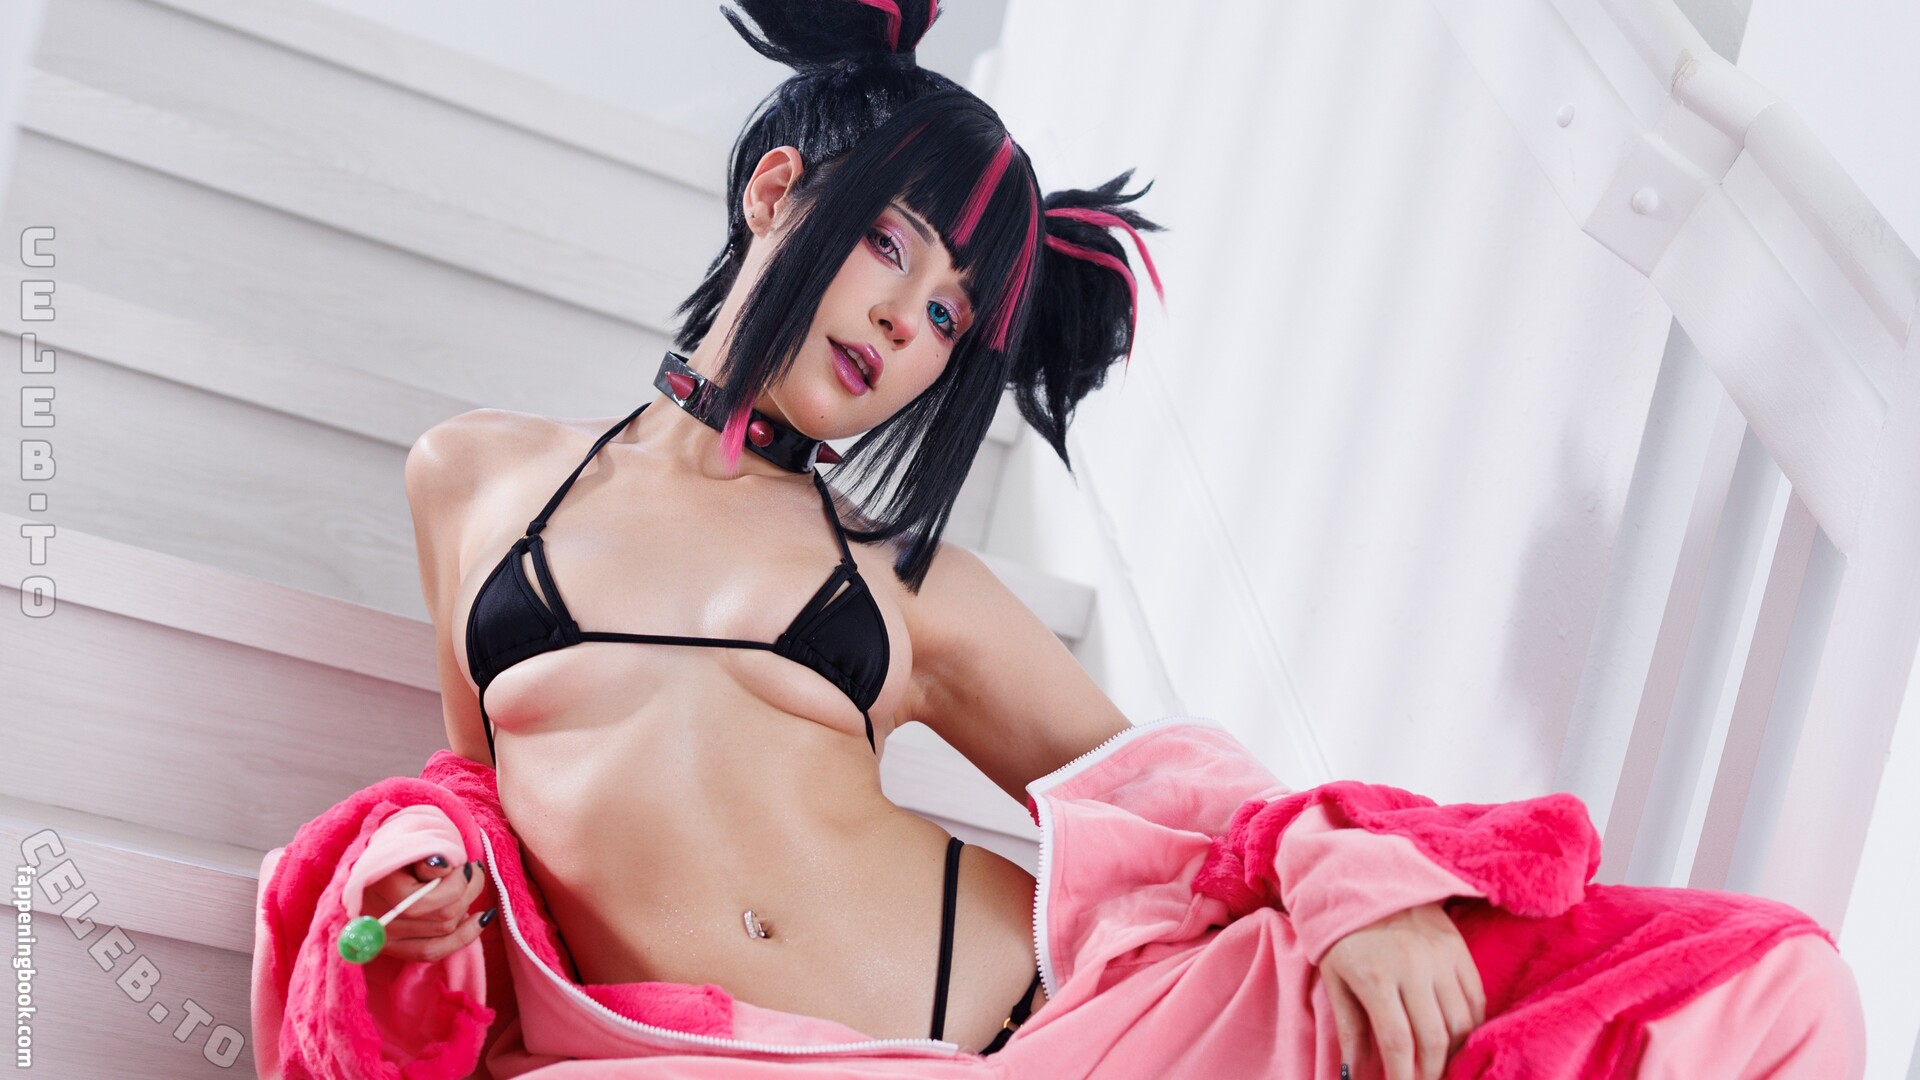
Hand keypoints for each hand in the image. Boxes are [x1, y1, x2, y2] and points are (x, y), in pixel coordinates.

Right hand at [361, 855, 491, 962]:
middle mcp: (378, 916)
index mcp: (377, 884)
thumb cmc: (397, 848)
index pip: (429, 898)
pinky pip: (433, 951)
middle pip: (442, 916)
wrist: (374, 865)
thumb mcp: (410, 840)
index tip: (466, 864)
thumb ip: (427, 852)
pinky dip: (464, 936)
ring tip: (469, 886)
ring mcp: (384, 937)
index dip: (459, 881)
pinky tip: (482, 918)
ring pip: (444, 931)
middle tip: (473, 872)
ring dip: (466, 907)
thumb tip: (445, 866)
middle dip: (468, 892)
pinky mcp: (393, 948)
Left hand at [1316, 901, 1485, 1079]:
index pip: (1398, 1042)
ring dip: (1454, 1053)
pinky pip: (1475, 998)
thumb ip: (1350, 1029)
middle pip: (1435, 1038)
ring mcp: (1441, 957)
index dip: (1404, 1076)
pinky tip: (1458, 1038)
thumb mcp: (1335, 979)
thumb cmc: (1342, 933)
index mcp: (1376, 977)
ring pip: (1461, 1022)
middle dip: (1431, 1071)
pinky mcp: (1459, 948)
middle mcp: (1413, 968)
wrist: (1365, 878)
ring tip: (1441, 1065)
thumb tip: (1354, 1075)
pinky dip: (1471, 1025)